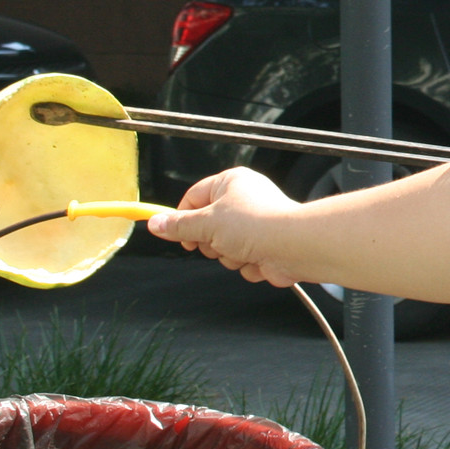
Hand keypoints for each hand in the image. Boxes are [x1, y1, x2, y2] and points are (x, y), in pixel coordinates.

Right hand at [146, 167, 307, 285]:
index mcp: (230, 183)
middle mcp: (244, 201)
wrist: (294, 246)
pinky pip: (242, 261)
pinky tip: (260, 259)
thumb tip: (155, 223)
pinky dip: (248, 265)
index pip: (193, 197)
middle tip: (220, 241)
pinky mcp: (265, 247)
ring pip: (224, 249)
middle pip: (207, 228)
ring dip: (230, 256)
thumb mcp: (207, 223)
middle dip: (211, 243)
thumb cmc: (256, 225)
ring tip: (245, 250)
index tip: (177, 235)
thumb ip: (179, 226)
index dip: (182, 218)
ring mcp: (255, 226)